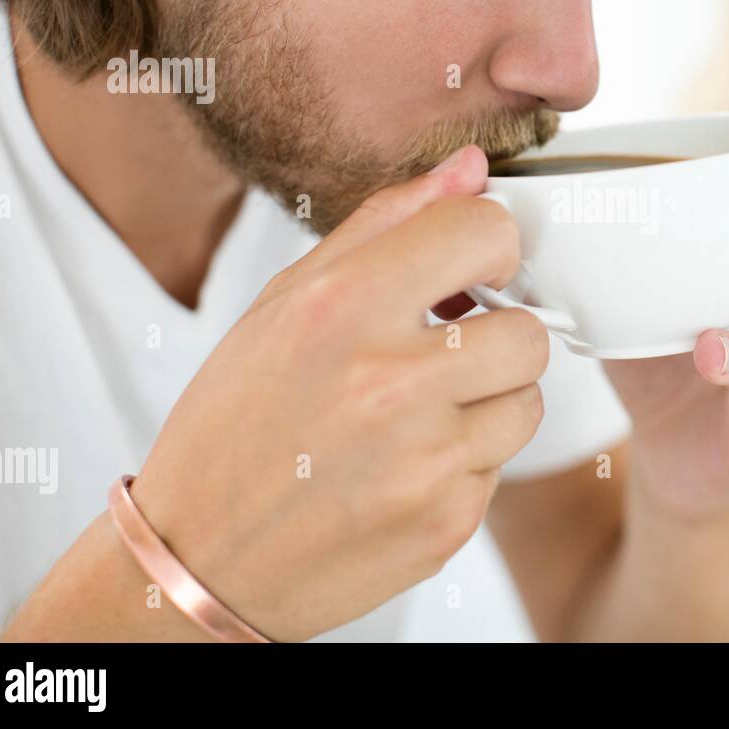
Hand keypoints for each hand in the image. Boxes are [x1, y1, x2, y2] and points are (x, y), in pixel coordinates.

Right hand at [129, 145, 548, 641]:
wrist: (200, 560)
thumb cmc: (236, 423)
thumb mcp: (283, 303)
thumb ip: (384, 223)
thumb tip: (470, 168)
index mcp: (340, 308)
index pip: (485, 231)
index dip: (490, 245)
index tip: (474, 268)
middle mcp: (388, 384)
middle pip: (527, 331)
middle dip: (494, 336)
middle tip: (444, 352)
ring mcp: (423, 462)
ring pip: (528, 403)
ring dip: (489, 403)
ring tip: (421, 415)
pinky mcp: (447, 524)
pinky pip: (501, 468)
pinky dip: (465, 464)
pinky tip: (404, 469)